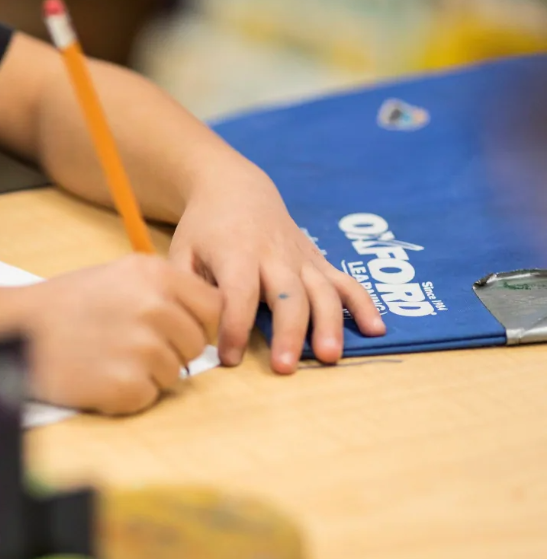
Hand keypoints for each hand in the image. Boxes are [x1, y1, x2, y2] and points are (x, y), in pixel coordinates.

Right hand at [9, 254, 220, 413]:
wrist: (15, 331)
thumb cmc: (63, 306)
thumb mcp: (117, 277)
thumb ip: (162, 292)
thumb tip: (199, 319)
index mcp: (156, 275)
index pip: (213, 307)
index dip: (199, 324)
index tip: (179, 331)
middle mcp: (155, 308)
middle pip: (196, 344)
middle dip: (172, 351)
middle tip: (131, 348)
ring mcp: (143, 348)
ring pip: (175, 374)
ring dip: (147, 373)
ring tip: (107, 358)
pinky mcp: (127, 385)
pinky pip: (148, 396)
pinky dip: (126, 394)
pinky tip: (98, 376)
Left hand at [168, 166, 385, 372]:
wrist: (235, 190)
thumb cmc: (204, 229)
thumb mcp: (182, 251)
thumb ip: (186, 289)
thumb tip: (191, 330)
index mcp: (236, 252)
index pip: (238, 292)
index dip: (235, 326)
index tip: (228, 358)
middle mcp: (274, 255)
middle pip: (287, 294)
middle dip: (289, 332)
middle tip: (285, 368)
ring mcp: (301, 258)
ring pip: (322, 291)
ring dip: (329, 324)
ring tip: (330, 356)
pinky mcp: (318, 261)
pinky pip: (346, 282)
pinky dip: (363, 304)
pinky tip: (376, 330)